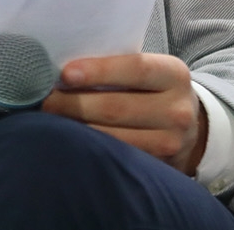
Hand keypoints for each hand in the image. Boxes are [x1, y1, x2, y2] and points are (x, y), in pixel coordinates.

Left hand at [41, 53, 207, 174]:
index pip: (135, 68)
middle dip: (74, 104)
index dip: (99, 71)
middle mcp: (177, 109)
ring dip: (76, 130)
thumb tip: (63, 71)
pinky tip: (70, 141)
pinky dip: (90, 148)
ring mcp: (170, 142)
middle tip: (44, 101)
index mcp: (173, 74)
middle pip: (117, 108)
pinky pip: (117, 158)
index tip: (65, 73)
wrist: (189, 126)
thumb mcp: (147, 71)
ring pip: (114, 137)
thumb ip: (116, 66)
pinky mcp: (159, 166)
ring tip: (49, 121)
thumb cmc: (152, 89)